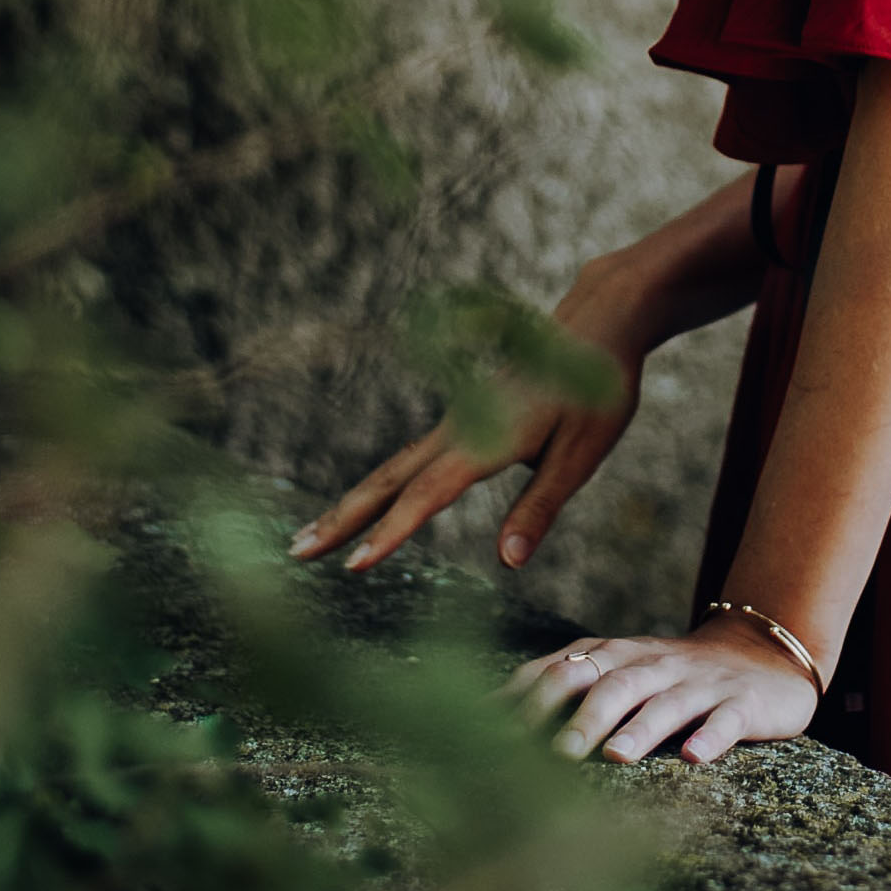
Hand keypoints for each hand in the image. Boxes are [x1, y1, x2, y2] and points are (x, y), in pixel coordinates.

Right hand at [289, 255, 652, 571]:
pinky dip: (377, 488)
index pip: (425, 496)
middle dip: (340, 519)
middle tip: (294, 553)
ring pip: (390, 469)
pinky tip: (364, 506)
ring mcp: (456, 423)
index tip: (354, 567)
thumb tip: (508, 562)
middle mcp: (458, 431)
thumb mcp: (581, 455)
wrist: (596, 323)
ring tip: (310, 536)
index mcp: (485, 441)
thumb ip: (540, 507)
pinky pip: (407, 460)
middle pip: (386, 480)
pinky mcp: (462, 420)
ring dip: (350, 505)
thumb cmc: (596, 391)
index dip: (389, 533)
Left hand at [501, 615, 820, 764]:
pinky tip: (693, 758)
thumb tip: (486, 713)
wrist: (763, 655)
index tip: (497, 733)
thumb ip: (564, 684)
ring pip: (666, 704)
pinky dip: (710, 738)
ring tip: (614, 756)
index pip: (566, 670)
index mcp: (617, 657)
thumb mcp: (619, 672)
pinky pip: (726, 720)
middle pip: (612, 686)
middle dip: (580, 718)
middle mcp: (654, 666)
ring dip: (638, 729)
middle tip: (553, 756)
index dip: (532, 699)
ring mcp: (699, 685)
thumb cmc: (671, 676)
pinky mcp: (742, 704)